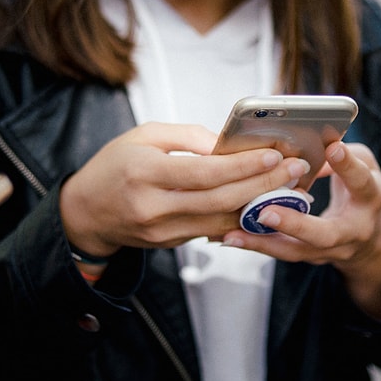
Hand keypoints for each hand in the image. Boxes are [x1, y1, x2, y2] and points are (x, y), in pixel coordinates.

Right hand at [59, 122, 310, 257]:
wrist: (86, 213)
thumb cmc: (115, 166)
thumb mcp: (143, 135)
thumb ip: (187, 136)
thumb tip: (227, 144)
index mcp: (144, 173)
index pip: (204, 173)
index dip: (242, 165)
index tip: (273, 154)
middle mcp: (153, 207)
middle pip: (220, 200)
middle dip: (263, 185)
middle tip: (294, 170)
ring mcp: (162, 231)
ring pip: (221, 221)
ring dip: (259, 205)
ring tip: (289, 188)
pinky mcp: (169, 244)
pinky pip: (211, 231)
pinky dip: (239, 218)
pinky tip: (262, 204)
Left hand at [220, 142, 380, 319]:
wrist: (371, 243)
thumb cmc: (362, 194)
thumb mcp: (365, 168)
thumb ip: (342, 156)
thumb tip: (309, 144)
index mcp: (369, 201)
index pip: (360, 182)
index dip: (347, 165)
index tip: (332, 147)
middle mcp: (351, 232)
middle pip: (323, 234)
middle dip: (294, 224)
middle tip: (267, 212)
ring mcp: (329, 251)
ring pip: (295, 251)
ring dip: (263, 243)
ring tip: (233, 234)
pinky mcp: (309, 257)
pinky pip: (281, 253)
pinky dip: (255, 245)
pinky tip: (230, 237)